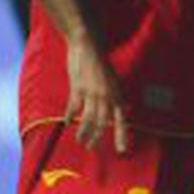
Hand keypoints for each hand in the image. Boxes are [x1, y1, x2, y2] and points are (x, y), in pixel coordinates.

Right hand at [66, 32, 129, 151]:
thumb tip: (126, 107)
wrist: (88, 44)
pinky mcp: (78, 87)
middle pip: (104, 123)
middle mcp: (106, 95)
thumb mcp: (114, 79)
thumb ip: (118, 95)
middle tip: (93, 149)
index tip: (123, 149)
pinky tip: (67, 123)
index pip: (121, 119)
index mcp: (117, 93)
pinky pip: (74, 106)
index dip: (122, 135)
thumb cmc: (101, 63)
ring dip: (84, 132)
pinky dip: (70, 116)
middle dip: (98, 138)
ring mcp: (92, 92)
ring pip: (88, 118)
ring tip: (81, 142)